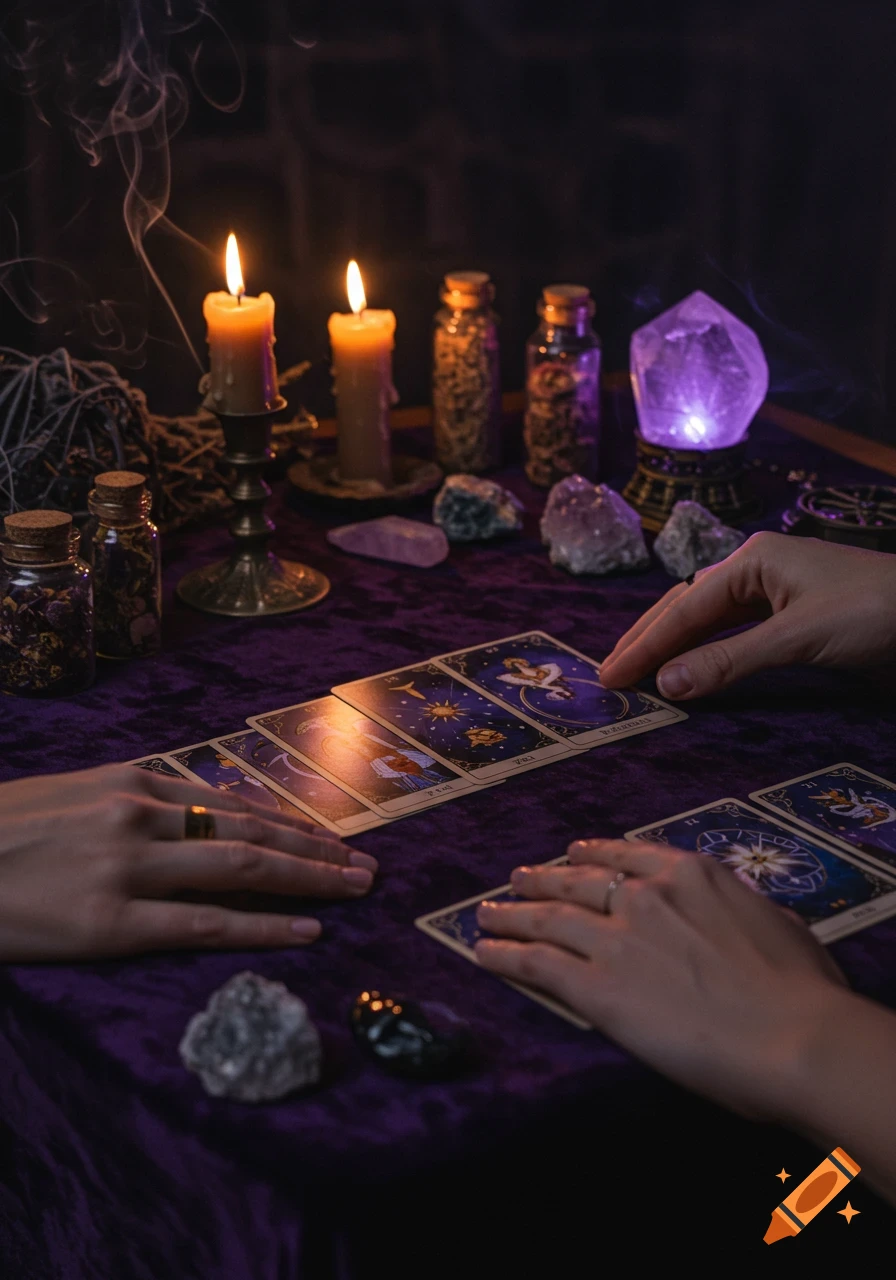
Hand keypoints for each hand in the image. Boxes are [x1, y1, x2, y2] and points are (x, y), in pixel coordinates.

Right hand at [0, 764, 377, 960]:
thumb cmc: (1, 830)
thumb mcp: (73, 794)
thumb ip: (133, 802)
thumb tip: (193, 813)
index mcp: (132, 780)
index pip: (233, 800)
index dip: (289, 819)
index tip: (330, 832)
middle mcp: (140, 814)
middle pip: (252, 831)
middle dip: (317, 847)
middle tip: (367, 862)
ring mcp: (127, 867)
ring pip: (243, 869)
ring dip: (310, 878)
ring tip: (356, 888)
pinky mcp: (109, 922)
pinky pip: (204, 923)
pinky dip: (264, 926)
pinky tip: (306, 931)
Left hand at [475, 839, 845, 1119]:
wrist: (789, 1035)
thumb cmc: (802, 988)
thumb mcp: (777, 924)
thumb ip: (741, 913)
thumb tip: (738, 917)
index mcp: (690, 875)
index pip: (627, 857)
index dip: (593, 854)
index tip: (573, 853)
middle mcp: (644, 895)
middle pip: (578, 881)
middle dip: (543, 878)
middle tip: (518, 877)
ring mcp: (615, 938)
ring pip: (546, 917)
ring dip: (511, 913)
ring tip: (487, 912)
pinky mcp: (595, 988)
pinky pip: (535, 962)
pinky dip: (504, 954)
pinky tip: (484, 952)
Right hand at [599, 532, 895, 699]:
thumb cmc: (874, 612)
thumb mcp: (797, 638)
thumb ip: (730, 660)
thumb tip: (667, 683)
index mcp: (753, 560)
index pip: (684, 608)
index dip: (645, 645)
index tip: (610, 676)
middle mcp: (756, 569)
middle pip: (686, 607)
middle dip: (648, 641)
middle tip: (610, 677)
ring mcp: (773, 590)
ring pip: (707, 619)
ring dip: (673, 647)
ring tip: (638, 674)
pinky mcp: (790, 614)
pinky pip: (732, 631)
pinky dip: (705, 651)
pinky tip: (689, 668)